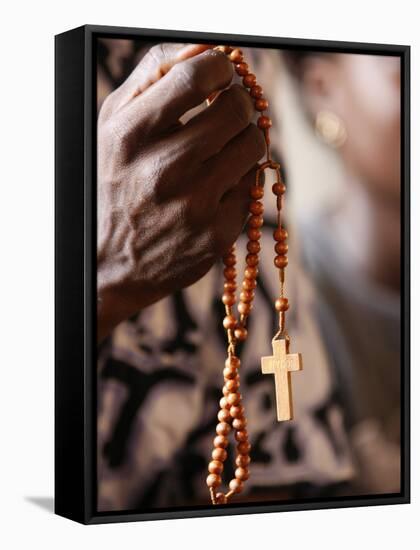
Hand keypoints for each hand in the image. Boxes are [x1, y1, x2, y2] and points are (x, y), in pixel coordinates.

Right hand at [97, 43, 265, 341]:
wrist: (112, 263)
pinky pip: (253, 186)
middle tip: (229, 110)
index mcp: (131, 136)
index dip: (220, 66)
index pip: (195, 76)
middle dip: (240, 102)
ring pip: (254, 146)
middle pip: (236, 109)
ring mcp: (194, 205)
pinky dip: (243, 179)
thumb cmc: (114, 185)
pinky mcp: (217, 233)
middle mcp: (163, 170)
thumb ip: (152, 77)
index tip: (222, 74)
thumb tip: (204, 47)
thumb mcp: (113, 127)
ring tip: (227, 146)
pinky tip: (221, 185)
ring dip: (248, 138)